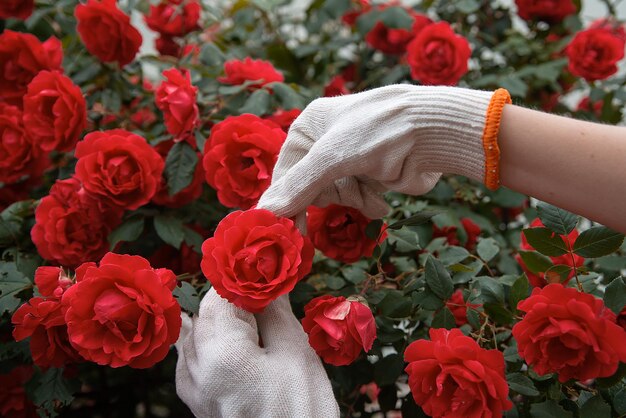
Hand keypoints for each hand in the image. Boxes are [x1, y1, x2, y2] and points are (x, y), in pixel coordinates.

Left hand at [175, 289, 339, 417]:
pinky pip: (190, 361)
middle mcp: (197, 369)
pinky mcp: (198, 404)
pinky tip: (225, 341)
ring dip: (217, 320)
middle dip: (229, 300)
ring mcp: (194, 390)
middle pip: (203, 314)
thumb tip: (267, 282)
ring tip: (249, 315)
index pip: (219, 296)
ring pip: (194, 336)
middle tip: (259, 292)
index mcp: (221, 352)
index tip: (261, 272)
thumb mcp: (296, 353)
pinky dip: (205, 344)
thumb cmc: (302, 410)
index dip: (240, 280)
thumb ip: (275, 311)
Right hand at [257, 84, 508, 222]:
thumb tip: (266, 213)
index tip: (282, 230)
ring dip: (353, 199)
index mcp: (310, 127)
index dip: (285, 201)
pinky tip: (383, 196)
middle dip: (328, 198)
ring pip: (336, 198)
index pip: (285, 173)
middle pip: (310, 189)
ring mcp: (351, 160)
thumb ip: (298, 186)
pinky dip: (369, 202)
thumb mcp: (331, 157)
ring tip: (370, 188)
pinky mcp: (372, 176)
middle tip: (334, 205)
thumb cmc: (378, 132)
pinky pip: (358, 201)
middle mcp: (327, 142)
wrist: (434, 133)